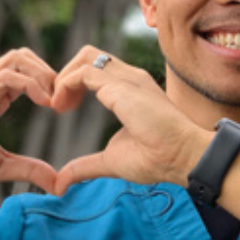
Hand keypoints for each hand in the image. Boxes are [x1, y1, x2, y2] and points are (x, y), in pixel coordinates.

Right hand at [0, 48, 58, 192]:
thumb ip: (27, 169)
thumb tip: (58, 183)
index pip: (27, 73)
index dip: (50, 85)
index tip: (66, 108)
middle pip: (24, 57)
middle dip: (51, 73)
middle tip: (65, 101)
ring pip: (18, 58)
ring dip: (44, 74)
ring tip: (55, 101)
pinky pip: (8, 76)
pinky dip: (31, 84)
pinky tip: (44, 103)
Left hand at [51, 46, 209, 194]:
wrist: (181, 157)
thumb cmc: (157, 158)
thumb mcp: (111, 161)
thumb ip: (85, 167)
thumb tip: (61, 183)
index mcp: (131, 89)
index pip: (97, 69)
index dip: (74, 83)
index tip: (64, 108)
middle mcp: (130, 77)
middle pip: (89, 55)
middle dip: (65, 74)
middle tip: (57, 104)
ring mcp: (127, 78)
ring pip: (86, 57)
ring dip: (63, 77)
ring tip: (57, 105)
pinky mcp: (121, 87)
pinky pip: (84, 73)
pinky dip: (65, 85)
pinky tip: (61, 108)